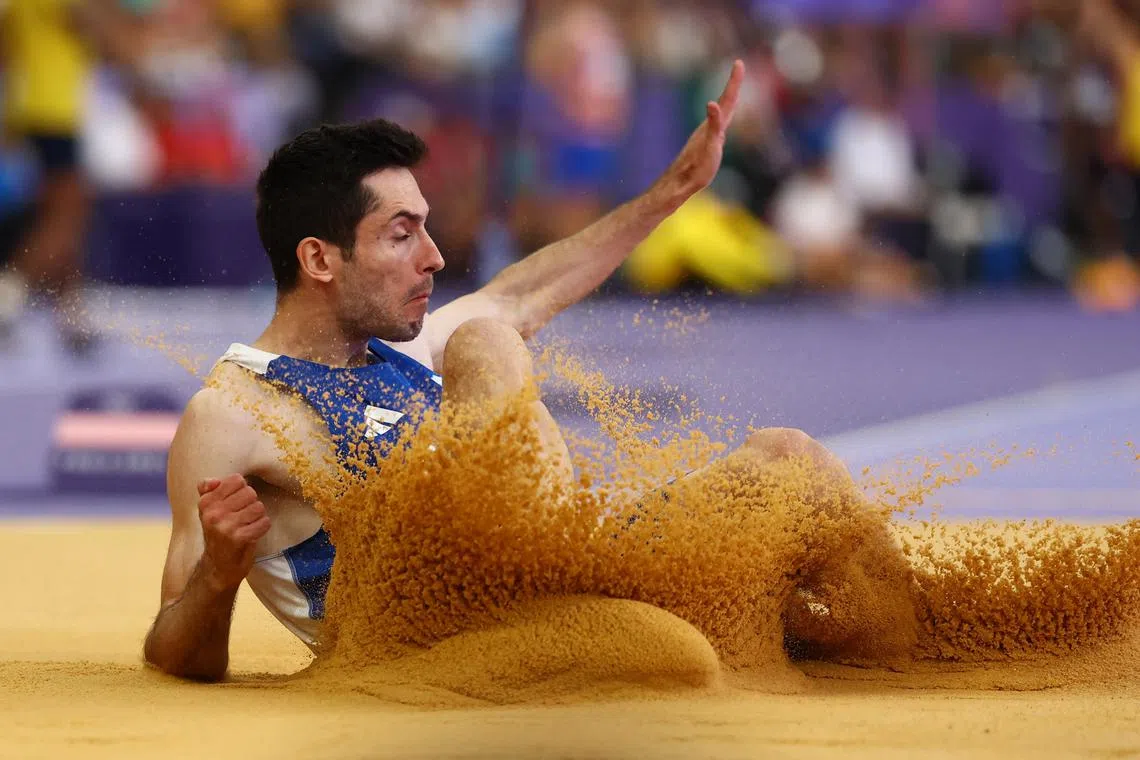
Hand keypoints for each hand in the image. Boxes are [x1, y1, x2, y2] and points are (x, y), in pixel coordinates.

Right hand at [196, 474, 269, 590]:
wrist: (217, 567)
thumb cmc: (217, 534)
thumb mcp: (208, 511)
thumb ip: (208, 491)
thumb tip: (214, 480)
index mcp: (206, 502)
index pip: (237, 480)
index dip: (242, 490)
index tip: (237, 502)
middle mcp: (213, 513)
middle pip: (250, 492)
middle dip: (252, 503)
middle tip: (244, 516)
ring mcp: (226, 526)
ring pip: (259, 507)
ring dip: (258, 516)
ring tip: (248, 525)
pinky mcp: (239, 538)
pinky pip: (264, 522)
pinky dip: (262, 527)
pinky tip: (253, 533)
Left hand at [653, 59, 744, 205]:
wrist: (679, 184)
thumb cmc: (696, 169)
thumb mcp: (709, 148)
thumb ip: (713, 125)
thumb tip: (712, 103)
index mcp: (713, 126)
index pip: (728, 99)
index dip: (734, 81)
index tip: (739, 62)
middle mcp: (709, 127)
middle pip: (725, 102)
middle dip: (733, 85)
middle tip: (739, 68)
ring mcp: (706, 136)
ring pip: (721, 112)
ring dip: (728, 99)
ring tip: (734, 89)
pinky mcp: (703, 145)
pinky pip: (716, 125)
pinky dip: (721, 116)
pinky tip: (719, 120)